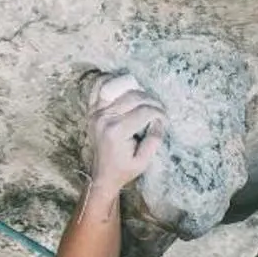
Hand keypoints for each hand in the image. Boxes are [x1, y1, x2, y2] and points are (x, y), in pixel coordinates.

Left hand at [85, 73, 165, 190]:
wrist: (102, 174)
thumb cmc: (124, 169)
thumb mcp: (144, 161)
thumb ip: (154, 140)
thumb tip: (159, 120)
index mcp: (116, 132)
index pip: (144, 111)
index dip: (159, 113)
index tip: (165, 120)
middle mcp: (104, 118)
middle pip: (133, 97)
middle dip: (152, 101)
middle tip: (161, 110)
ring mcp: (95, 113)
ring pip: (118, 88)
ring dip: (136, 90)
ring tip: (146, 100)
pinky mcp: (92, 110)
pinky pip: (98, 88)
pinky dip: (111, 81)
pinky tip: (124, 86)